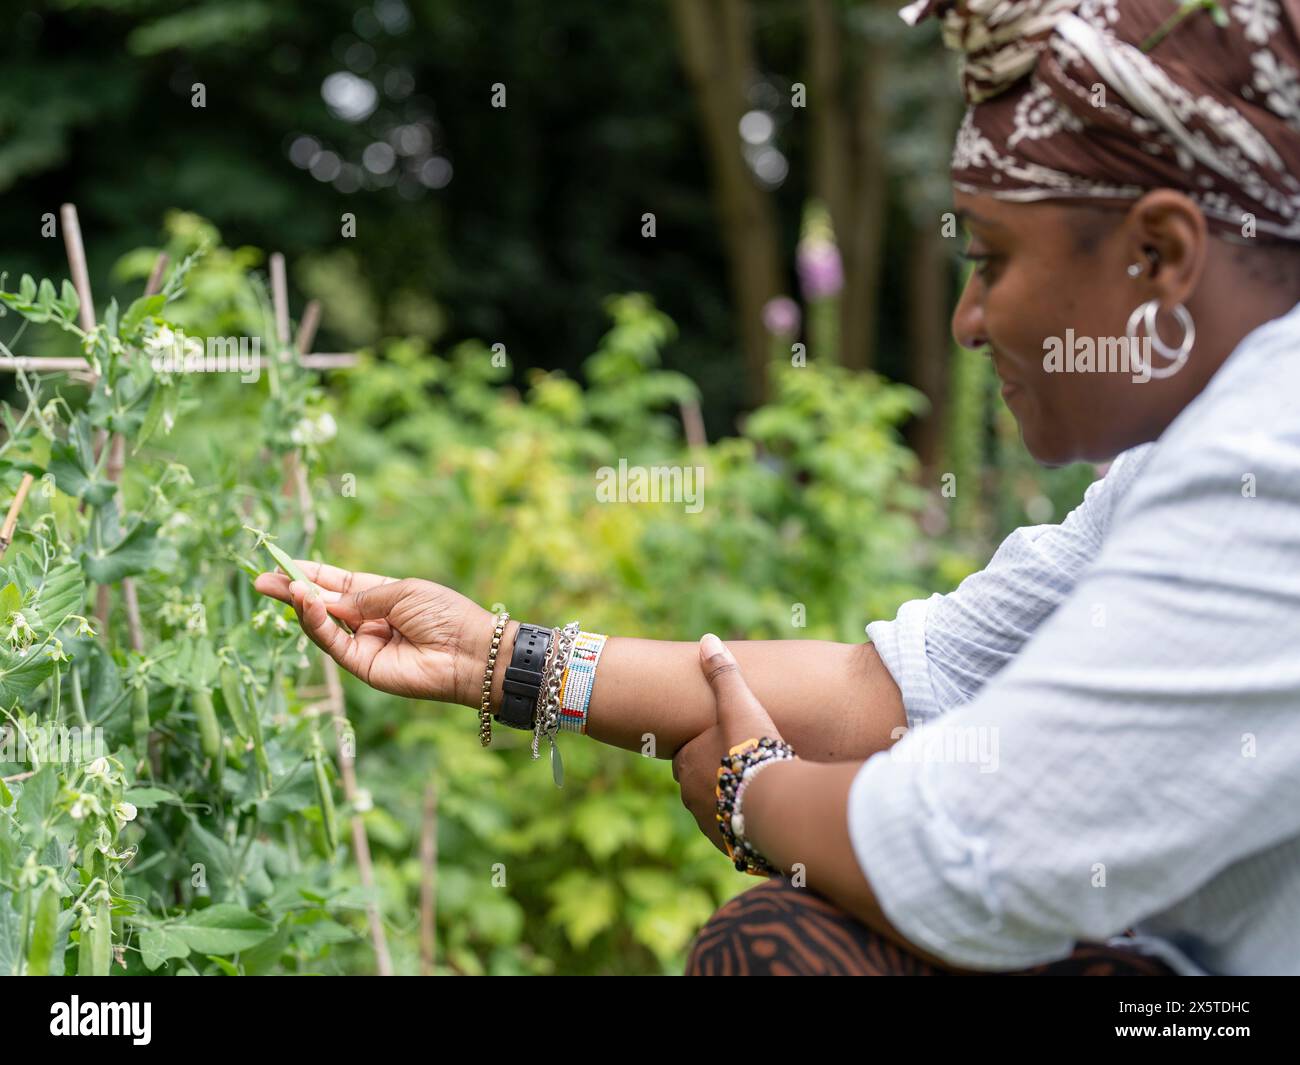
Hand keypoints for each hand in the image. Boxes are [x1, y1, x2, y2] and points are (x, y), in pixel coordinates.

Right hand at [253, 560, 504, 704]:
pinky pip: (332, 643)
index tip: (281, 561)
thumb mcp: (400, 592)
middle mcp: (369, 621)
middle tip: (260, 579)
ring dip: (301, 604)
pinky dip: (316, 622)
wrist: (469, 650)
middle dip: (292, 590)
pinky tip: (306, 601)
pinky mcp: (362, 666)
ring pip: (322, 625)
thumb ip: (358, 596)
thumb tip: (322, 597)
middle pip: (322, 604)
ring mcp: (364, 645)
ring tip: (282, 586)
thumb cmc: (444, 613)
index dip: (311, 574)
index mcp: (381, 596)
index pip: (338, 584)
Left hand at [672, 633, 786, 855]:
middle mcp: (691, 797)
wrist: (776, 805)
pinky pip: (735, 837)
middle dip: (718, 777)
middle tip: (745, 767)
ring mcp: (709, 825)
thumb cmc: (754, 750)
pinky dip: (746, 828)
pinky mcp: (731, 848)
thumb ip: (724, 674)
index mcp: (687, 763)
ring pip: (717, 811)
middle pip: (701, 784)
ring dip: (732, 803)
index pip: (689, 754)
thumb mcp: (740, 705)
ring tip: (759, 793)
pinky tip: (767, 819)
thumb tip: (708, 640)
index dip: (709, 747)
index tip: (728, 743)